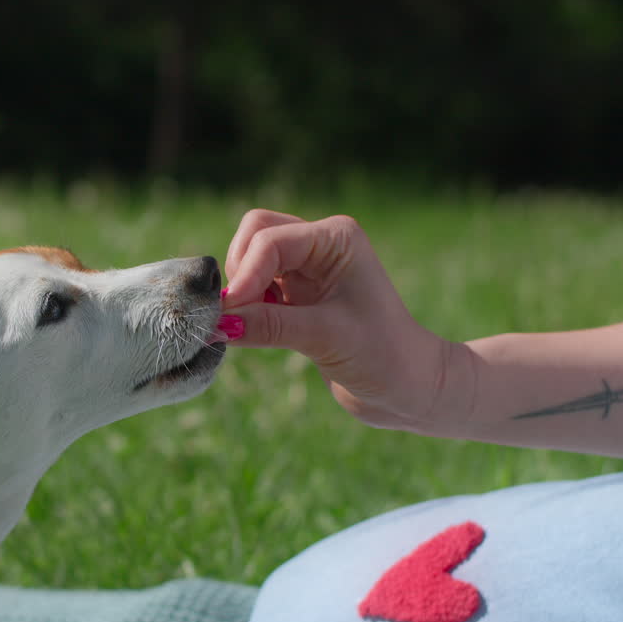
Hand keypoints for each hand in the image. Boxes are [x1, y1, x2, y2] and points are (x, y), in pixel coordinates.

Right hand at [222, 209, 453, 430]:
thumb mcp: (324, 338)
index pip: (270, 240)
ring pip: (250, 258)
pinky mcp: (296, 295)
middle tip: (237, 314)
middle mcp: (320, 245)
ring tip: (253, 326)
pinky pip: (254, 286)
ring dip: (242, 290)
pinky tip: (257, 331)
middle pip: (255, 234)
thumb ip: (268, 325)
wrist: (407, 388)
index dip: (244, 274)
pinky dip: (247, 306)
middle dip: (239, 271)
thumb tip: (215, 323)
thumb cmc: (383, 357)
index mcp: (336, 239)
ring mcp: (306, 268)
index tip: (228, 313)